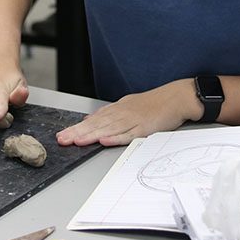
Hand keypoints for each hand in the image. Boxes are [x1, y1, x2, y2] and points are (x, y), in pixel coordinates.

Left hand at [56, 79, 199, 146]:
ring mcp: (133, 120)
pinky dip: (115, 137)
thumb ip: (109, 114)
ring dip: (91, 135)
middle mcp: (122, 114)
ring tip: (76, 141)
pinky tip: (104, 140)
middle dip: (78, 132)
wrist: (176, 98)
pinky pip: (128, 134)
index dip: (77, 127)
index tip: (63, 135)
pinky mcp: (145, 128)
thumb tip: (90, 119)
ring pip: (108, 129)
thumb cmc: (154, 103)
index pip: (93, 120)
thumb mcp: (127, 105)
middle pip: (97, 124)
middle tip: (62, 139)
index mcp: (117, 109)